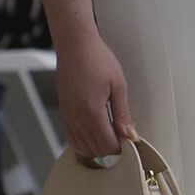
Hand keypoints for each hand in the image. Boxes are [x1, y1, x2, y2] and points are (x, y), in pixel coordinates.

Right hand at [56, 31, 133, 158]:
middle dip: (110, 148)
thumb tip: (130, 134)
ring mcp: (68, 115)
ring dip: (96, 147)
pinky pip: (71, 137)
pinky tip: (94, 133)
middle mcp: (76, 116)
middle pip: (94, 149)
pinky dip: (83, 142)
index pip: (107, 144)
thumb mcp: (118, 85)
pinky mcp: (64, 111)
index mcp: (92, 111)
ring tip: (109, 135)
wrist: (75, 45)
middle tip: (121, 136)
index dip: (120, 147)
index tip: (128, 140)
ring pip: (81, 146)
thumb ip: (123, 113)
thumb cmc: (97, 59)